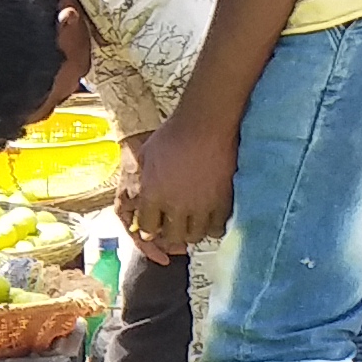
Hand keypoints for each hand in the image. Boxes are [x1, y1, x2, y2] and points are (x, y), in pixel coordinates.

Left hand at [122, 111, 239, 252]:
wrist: (205, 124)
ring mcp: (200, 206)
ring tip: (191, 224)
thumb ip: (141, 177)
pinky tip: (210, 220)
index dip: (148, 230)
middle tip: (173, 228)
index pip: (146, 229)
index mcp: (152, 195)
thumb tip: (138, 193)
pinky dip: (212, 227)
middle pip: (171, 237)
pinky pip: (217, 228)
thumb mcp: (146, 154)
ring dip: (191, 233)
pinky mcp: (222, 203)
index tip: (153, 227)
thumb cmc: (173, 134)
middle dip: (169, 236)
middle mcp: (175, 205)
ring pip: (194, 237)